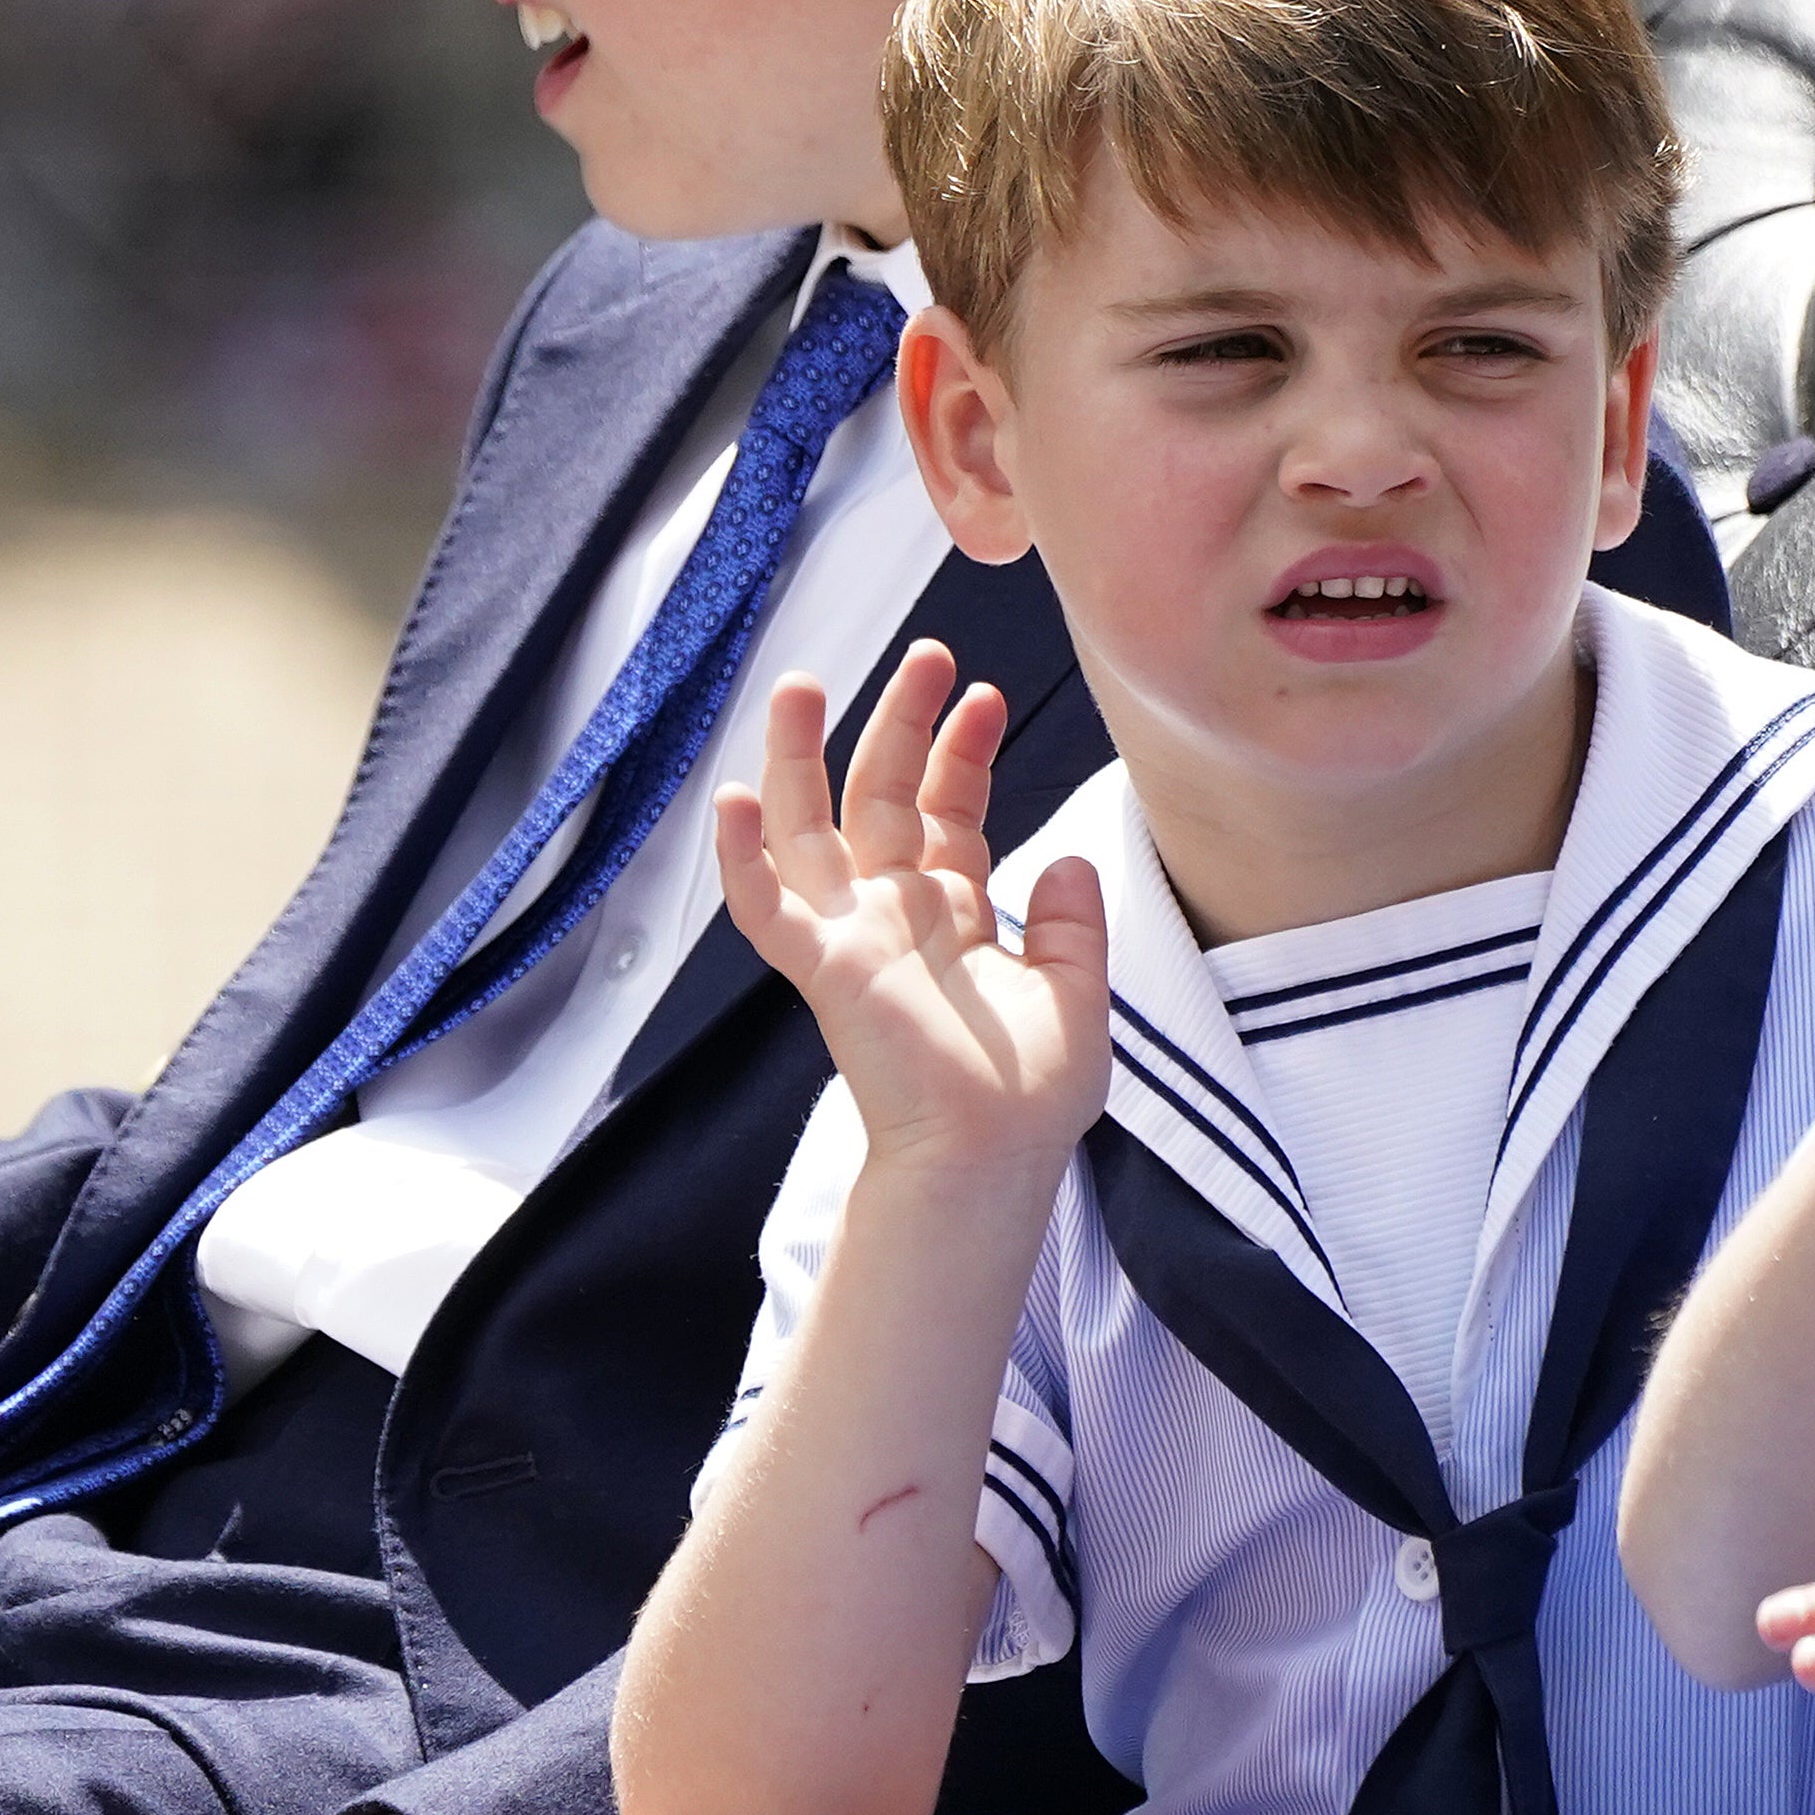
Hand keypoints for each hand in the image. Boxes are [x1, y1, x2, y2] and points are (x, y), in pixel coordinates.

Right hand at [713, 642, 1110, 1180]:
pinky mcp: (823, 969)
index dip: (961, 753)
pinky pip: (766, 909)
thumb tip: (1071, 859)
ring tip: (799, 685)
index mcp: (953, 916)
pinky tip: (734, 799)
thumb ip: (1076, 923)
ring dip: (797, 759)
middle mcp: (895, 915)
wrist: (995, 1161)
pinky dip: (743, 859)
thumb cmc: (1031, 1098)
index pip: (946, 813)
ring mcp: (852, 937)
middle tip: (925, 654)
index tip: (984, 696)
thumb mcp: (1080, 994)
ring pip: (807, 830)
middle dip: (897, 723)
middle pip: (880, 797)